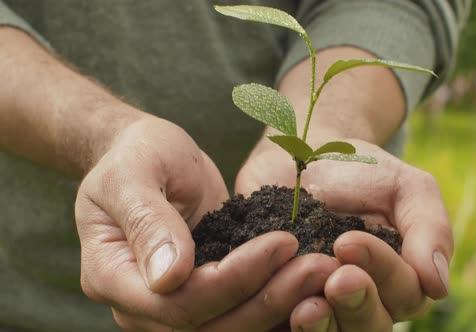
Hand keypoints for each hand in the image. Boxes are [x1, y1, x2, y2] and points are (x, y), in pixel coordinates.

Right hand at [75, 117, 340, 330]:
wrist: (146, 156)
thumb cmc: (135, 155)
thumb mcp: (133, 174)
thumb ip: (147, 222)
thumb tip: (169, 277)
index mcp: (112, 276)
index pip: (178, 302)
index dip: (234, 279)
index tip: (282, 242)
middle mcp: (141, 305)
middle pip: (210, 326)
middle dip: (269, 298)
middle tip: (321, 265)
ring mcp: (172, 306)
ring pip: (231, 327)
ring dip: (281, 304)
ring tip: (325, 270)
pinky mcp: (204, 295)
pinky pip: (241, 311)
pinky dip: (278, 302)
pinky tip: (313, 282)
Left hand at [236, 138, 452, 330]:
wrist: (301, 154)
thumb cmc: (361, 170)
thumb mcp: (406, 187)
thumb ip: (430, 230)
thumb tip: (440, 286)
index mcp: (399, 278)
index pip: (404, 295)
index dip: (383, 273)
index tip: (349, 241)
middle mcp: (363, 298)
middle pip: (370, 326)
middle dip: (356, 305)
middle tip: (336, 278)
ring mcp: (320, 301)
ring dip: (322, 326)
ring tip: (304, 309)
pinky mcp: (280, 300)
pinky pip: (282, 325)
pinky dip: (281, 320)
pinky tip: (272, 303)